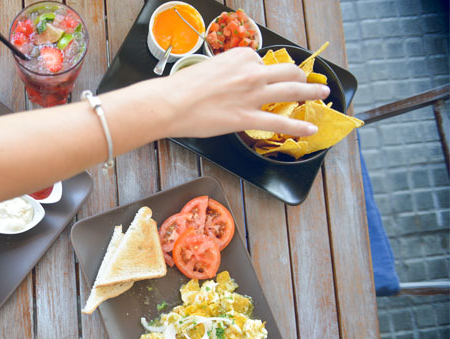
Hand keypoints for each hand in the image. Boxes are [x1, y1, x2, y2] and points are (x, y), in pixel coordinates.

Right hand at [157, 47, 328, 138]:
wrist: (170, 103)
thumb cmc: (181, 88)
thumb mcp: (207, 69)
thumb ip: (226, 73)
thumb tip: (233, 85)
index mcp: (240, 57)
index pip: (262, 62)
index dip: (265, 71)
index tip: (266, 77)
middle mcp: (251, 72)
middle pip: (287, 71)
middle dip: (301, 75)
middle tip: (309, 79)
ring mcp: (253, 95)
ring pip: (292, 90)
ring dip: (311, 92)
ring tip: (322, 94)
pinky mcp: (248, 118)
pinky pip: (281, 121)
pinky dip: (299, 125)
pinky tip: (310, 128)